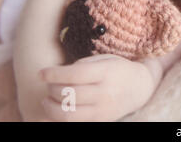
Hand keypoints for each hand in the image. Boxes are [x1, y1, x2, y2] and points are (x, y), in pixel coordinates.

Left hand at [39, 54, 154, 121]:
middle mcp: (106, 92)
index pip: (75, 74)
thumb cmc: (118, 69)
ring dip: (52, 107)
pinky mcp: (101, 121)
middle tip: (48, 84)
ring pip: (69, 114)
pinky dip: (60, 117)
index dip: (54, 74)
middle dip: (52, 89)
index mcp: (107, 72)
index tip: (41, 73)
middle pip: (70, 94)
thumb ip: (83, 64)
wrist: (140, 88)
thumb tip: (59, 74)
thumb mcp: (105, 59)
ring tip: (47, 99)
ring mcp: (104, 110)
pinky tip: (57, 109)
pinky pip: (75, 123)